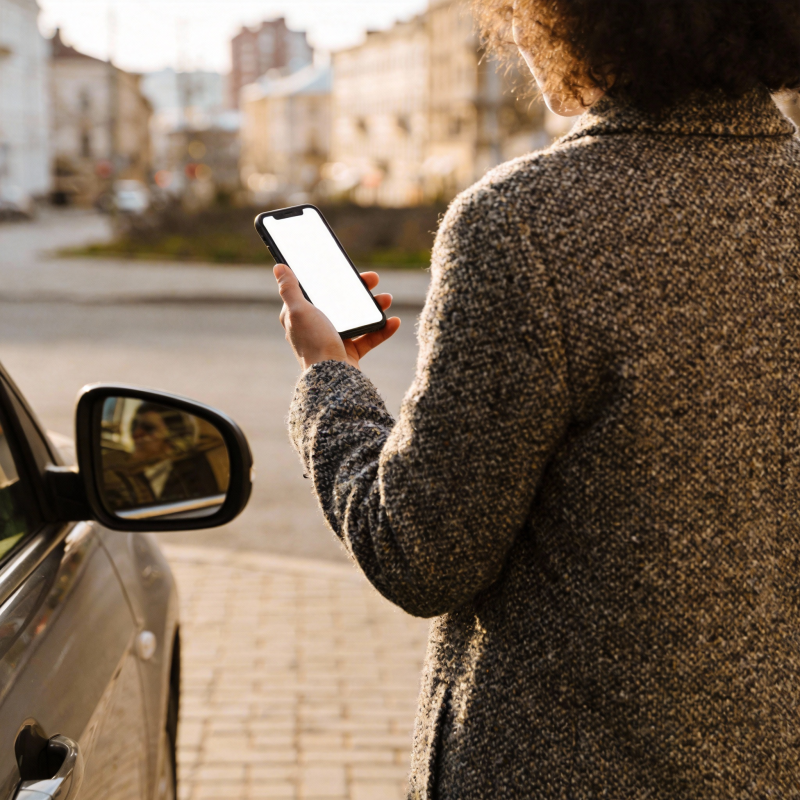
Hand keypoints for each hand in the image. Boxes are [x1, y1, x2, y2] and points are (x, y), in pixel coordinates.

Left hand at [275, 264, 400, 371]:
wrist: (332, 379)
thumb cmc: (313, 344)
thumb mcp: (298, 311)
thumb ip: (289, 289)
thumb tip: (278, 267)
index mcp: (300, 317)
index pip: (314, 292)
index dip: (329, 279)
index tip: (345, 268)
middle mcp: (316, 328)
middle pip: (339, 303)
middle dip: (359, 290)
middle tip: (372, 279)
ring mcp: (334, 340)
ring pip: (357, 318)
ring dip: (373, 307)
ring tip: (386, 299)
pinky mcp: (349, 353)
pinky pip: (369, 338)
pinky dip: (382, 330)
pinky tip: (394, 321)